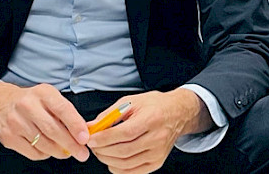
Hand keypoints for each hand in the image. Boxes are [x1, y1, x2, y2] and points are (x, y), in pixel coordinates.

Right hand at [0, 82, 89, 161]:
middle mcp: (28, 106)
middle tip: (82, 153)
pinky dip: (45, 154)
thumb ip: (66, 113)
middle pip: (53, 130)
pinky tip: (49, 149)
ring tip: (67, 152)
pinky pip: (33, 152)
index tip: (85, 139)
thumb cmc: (34, 102)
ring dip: (59, 151)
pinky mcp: (8, 137)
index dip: (75, 125)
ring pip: (44, 144)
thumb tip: (82, 133)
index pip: (63, 110)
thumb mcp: (51, 98)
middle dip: (71, 145)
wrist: (4, 104)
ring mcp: (16, 122)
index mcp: (43, 93)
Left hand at [87, 88, 212, 173]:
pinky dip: (117, 168)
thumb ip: (110, 115)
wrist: (178, 113)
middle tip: (93, 145)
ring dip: (107, 159)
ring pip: (125, 163)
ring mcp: (158, 153)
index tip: (91, 139)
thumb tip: (91, 127)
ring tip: (101, 150)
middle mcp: (157, 138)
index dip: (105, 138)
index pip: (125, 133)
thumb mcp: (132, 102)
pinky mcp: (157, 163)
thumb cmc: (155, 105)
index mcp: (152, 119)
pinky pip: (132, 171)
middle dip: (102, 150)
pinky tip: (112, 159)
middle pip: (123, 150)